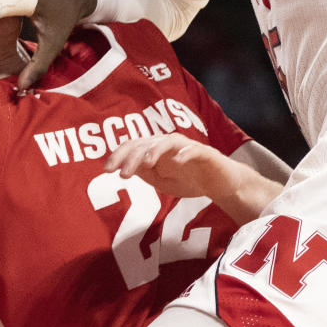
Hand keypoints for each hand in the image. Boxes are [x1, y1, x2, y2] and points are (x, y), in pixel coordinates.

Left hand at [105, 132, 224, 199]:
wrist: (220, 184)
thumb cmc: (189, 179)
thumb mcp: (161, 180)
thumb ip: (144, 173)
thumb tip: (122, 168)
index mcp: (156, 150)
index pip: (134, 146)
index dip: (119, 155)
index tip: (106, 170)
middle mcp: (169, 144)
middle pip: (146, 143)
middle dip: (132, 157)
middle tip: (122, 174)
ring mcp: (187, 147)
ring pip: (167, 141)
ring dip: (155, 151)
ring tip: (146, 163)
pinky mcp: (205, 153)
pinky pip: (194, 149)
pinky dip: (185, 152)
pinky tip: (177, 161)